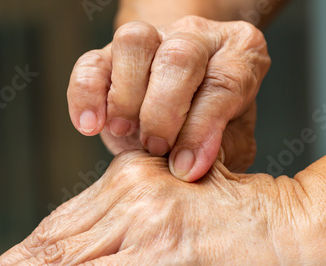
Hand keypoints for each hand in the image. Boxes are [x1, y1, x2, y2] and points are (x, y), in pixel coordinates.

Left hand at [0, 150, 321, 265]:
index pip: (61, 221)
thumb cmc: (235, 221)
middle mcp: (131, 191)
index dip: (23, 251)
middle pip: (53, 237)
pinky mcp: (164, 253)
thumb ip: (126, 231)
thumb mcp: (170, 213)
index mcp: (129, 178)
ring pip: (64, 256)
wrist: (289, 224)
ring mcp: (146, 220)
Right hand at [67, 16, 270, 180]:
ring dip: (126, 97)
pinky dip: (85, 95)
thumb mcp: (231, 140)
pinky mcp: (109, 54)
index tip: (186, 167)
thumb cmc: (210, 125)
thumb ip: (219, 150)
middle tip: (157, 148)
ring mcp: (152, 39)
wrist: (181, 106)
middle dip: (163, 111)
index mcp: (239, 53)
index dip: (201, 129)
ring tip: (125, 131)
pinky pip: (90, 64)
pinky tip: (91, 125)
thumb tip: (188, 166)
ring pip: (134, 43)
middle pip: (179, 56)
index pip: (224, 82)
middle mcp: (196, 37)